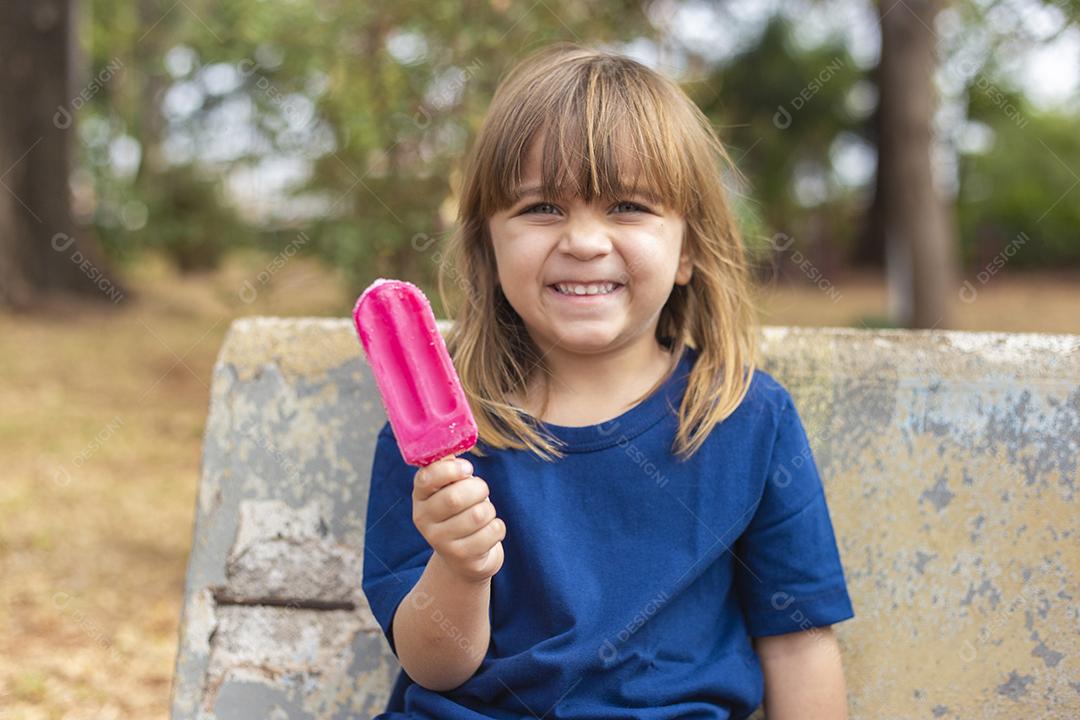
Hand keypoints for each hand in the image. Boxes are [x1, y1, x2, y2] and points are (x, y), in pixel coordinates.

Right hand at [412, 455, 505, 583]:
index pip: (427, 477)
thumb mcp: (449, 489)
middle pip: (455, 497)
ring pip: (478, 514)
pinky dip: (497, 527)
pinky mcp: (462, 558)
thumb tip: (449, 436)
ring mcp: (441, 542)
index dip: (452, 469)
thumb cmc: (459, 512)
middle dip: (478, 489)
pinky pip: (493, 531)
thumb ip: (448, 466)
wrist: (464, 558)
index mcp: (419, 497)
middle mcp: (423, 520)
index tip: (468, 468)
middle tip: (481, 490)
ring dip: (489, 509)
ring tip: (483, 514)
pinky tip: (487, 532)